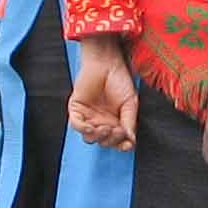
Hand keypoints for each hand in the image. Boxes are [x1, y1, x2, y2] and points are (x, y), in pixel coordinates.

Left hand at [69, 37, 137, 151]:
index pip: (116, 140)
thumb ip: (130, 121)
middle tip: (118, 130)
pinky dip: (83, 129)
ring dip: (98, 136)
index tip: (127, 144)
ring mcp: (88, 117)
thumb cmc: (120, 79)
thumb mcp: (130, 103)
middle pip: (103, 141)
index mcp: (115, 121)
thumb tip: (131, 140)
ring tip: (106, 128)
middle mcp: (101, 121)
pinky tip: (91, 127)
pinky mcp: (76, 109)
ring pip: (89, 137)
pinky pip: (76, 125)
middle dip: (111, 139)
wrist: (107, 62)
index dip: (121, 145)